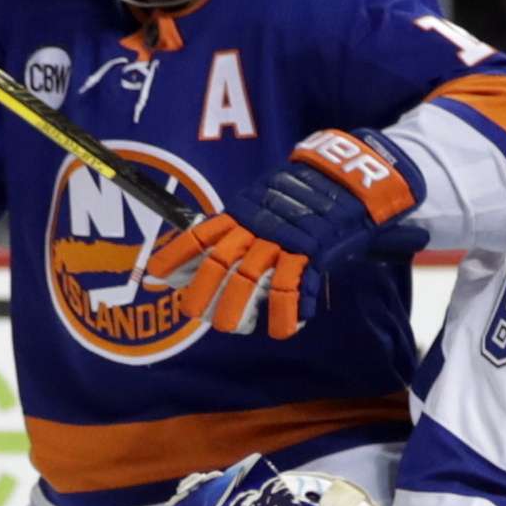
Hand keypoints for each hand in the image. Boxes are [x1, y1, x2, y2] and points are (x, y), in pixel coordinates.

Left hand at [146, 129, 423, 338]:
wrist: (350, 175)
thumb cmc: (312, 192)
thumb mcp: (272, 200)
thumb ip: (252, 224)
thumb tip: (229, 249)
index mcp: (243, 212)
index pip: (201, 234)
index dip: (177, 254)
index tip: (155, 275)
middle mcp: (257, 225)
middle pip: (219, 259)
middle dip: (203, 288)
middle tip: (193, 314)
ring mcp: (283, 237)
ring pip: (250, 275)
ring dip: (238, 305)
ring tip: (230, 328)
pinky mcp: (311, 250)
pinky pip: (293, 285)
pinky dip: (288, 310)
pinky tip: (285, 330)